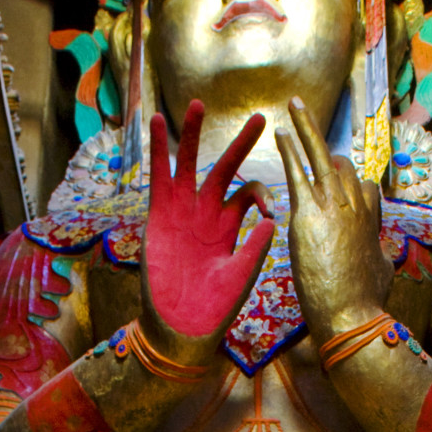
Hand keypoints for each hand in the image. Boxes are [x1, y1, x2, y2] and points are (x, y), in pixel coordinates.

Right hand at [141, 100, 274, 360]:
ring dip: (191, 136)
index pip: (249, 192)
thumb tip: (273, 219)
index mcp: (231, 226)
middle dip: (239, 144)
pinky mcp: (160, 215)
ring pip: (188, 164)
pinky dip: (159, 151)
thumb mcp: (243, 275)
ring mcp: (182, 212)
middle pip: (224, 168)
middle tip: (259, 119)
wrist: (183, 327)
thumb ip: (255, 247)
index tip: (271, 208)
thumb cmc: (215, 307)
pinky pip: (159, 177)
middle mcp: (207, 213)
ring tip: (197, 105)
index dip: (263, 192)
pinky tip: (158, 124)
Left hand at [275, 97, 390, 341]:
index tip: (337, 184)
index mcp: (371, 221)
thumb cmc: (367, 302)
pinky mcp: (309, 215)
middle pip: (344, 165)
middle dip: (325, 149)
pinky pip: (299, 172)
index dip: (351, 185)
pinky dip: (290, 149)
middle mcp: (355, 208)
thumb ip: (382, 255)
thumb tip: (389, 253)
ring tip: (294, 104)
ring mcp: (333, 208)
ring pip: (322, 156)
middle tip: (306, 124)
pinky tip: (280, 131)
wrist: (351, 316)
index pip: (364, 186)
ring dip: (306, 128)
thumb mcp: (383, 272)